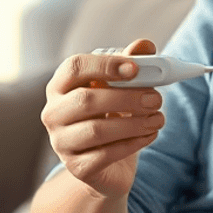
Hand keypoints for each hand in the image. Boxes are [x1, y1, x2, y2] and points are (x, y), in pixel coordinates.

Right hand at [41, 37, 165, 198]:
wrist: (108, 165)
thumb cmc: (113, 117)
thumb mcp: (123, 89)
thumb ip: (132, 65)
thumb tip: (145, 45)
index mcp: (61, 86)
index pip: (75, 67)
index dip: (105, 65)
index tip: (134, 68)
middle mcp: (53, 113)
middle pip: (86, 100)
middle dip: (127, 97)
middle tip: (156, 98)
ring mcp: (61, 142)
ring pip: (96, 130)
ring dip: (134, 123)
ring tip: (159, 118)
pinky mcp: (77, 167)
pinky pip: (106, 154)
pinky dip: (134, 143)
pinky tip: (151, 134)